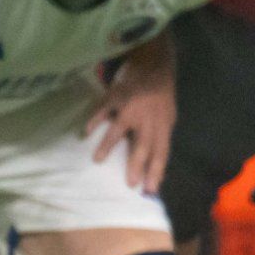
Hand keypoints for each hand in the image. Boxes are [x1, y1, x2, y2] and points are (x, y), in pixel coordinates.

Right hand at [86, 69, 176, 192]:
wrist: (154, 64)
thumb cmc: (160, 95)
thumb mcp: (167, 116)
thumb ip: (159, 136)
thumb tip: (154, 163)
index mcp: (163, 125)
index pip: (161, 152)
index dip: (157, 171)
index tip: (151, 190)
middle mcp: (148, 118)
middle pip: (143, 145)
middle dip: (137, 166)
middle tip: (130, 183)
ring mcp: (131, 106)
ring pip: (119, 129)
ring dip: (108, 146)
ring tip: (97, 161)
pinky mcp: (116, 95)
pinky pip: (103, 110)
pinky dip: (95, 120)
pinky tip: (86, 131)